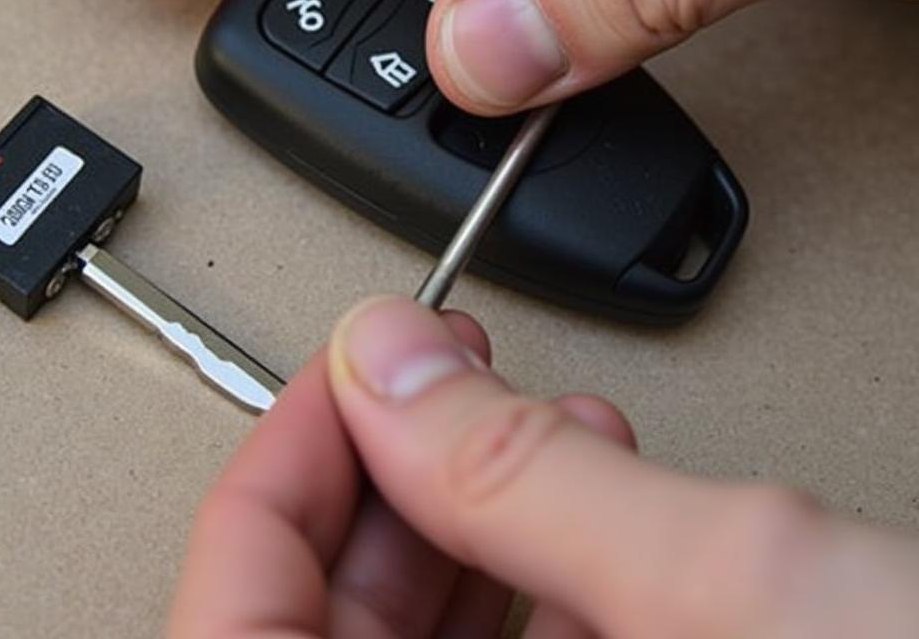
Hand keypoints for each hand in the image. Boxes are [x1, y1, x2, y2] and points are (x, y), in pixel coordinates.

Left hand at [170, 298, 918, 636]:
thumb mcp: (732, 592)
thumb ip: (523, 474)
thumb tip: (383, 355)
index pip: (233, 620)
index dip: (283, 468)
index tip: (341, 367)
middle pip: (323, 625)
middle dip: (387, 478)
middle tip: (431, 379)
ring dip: (465, 512)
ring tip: (530, 421)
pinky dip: (539, 565)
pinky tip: (586, 490)